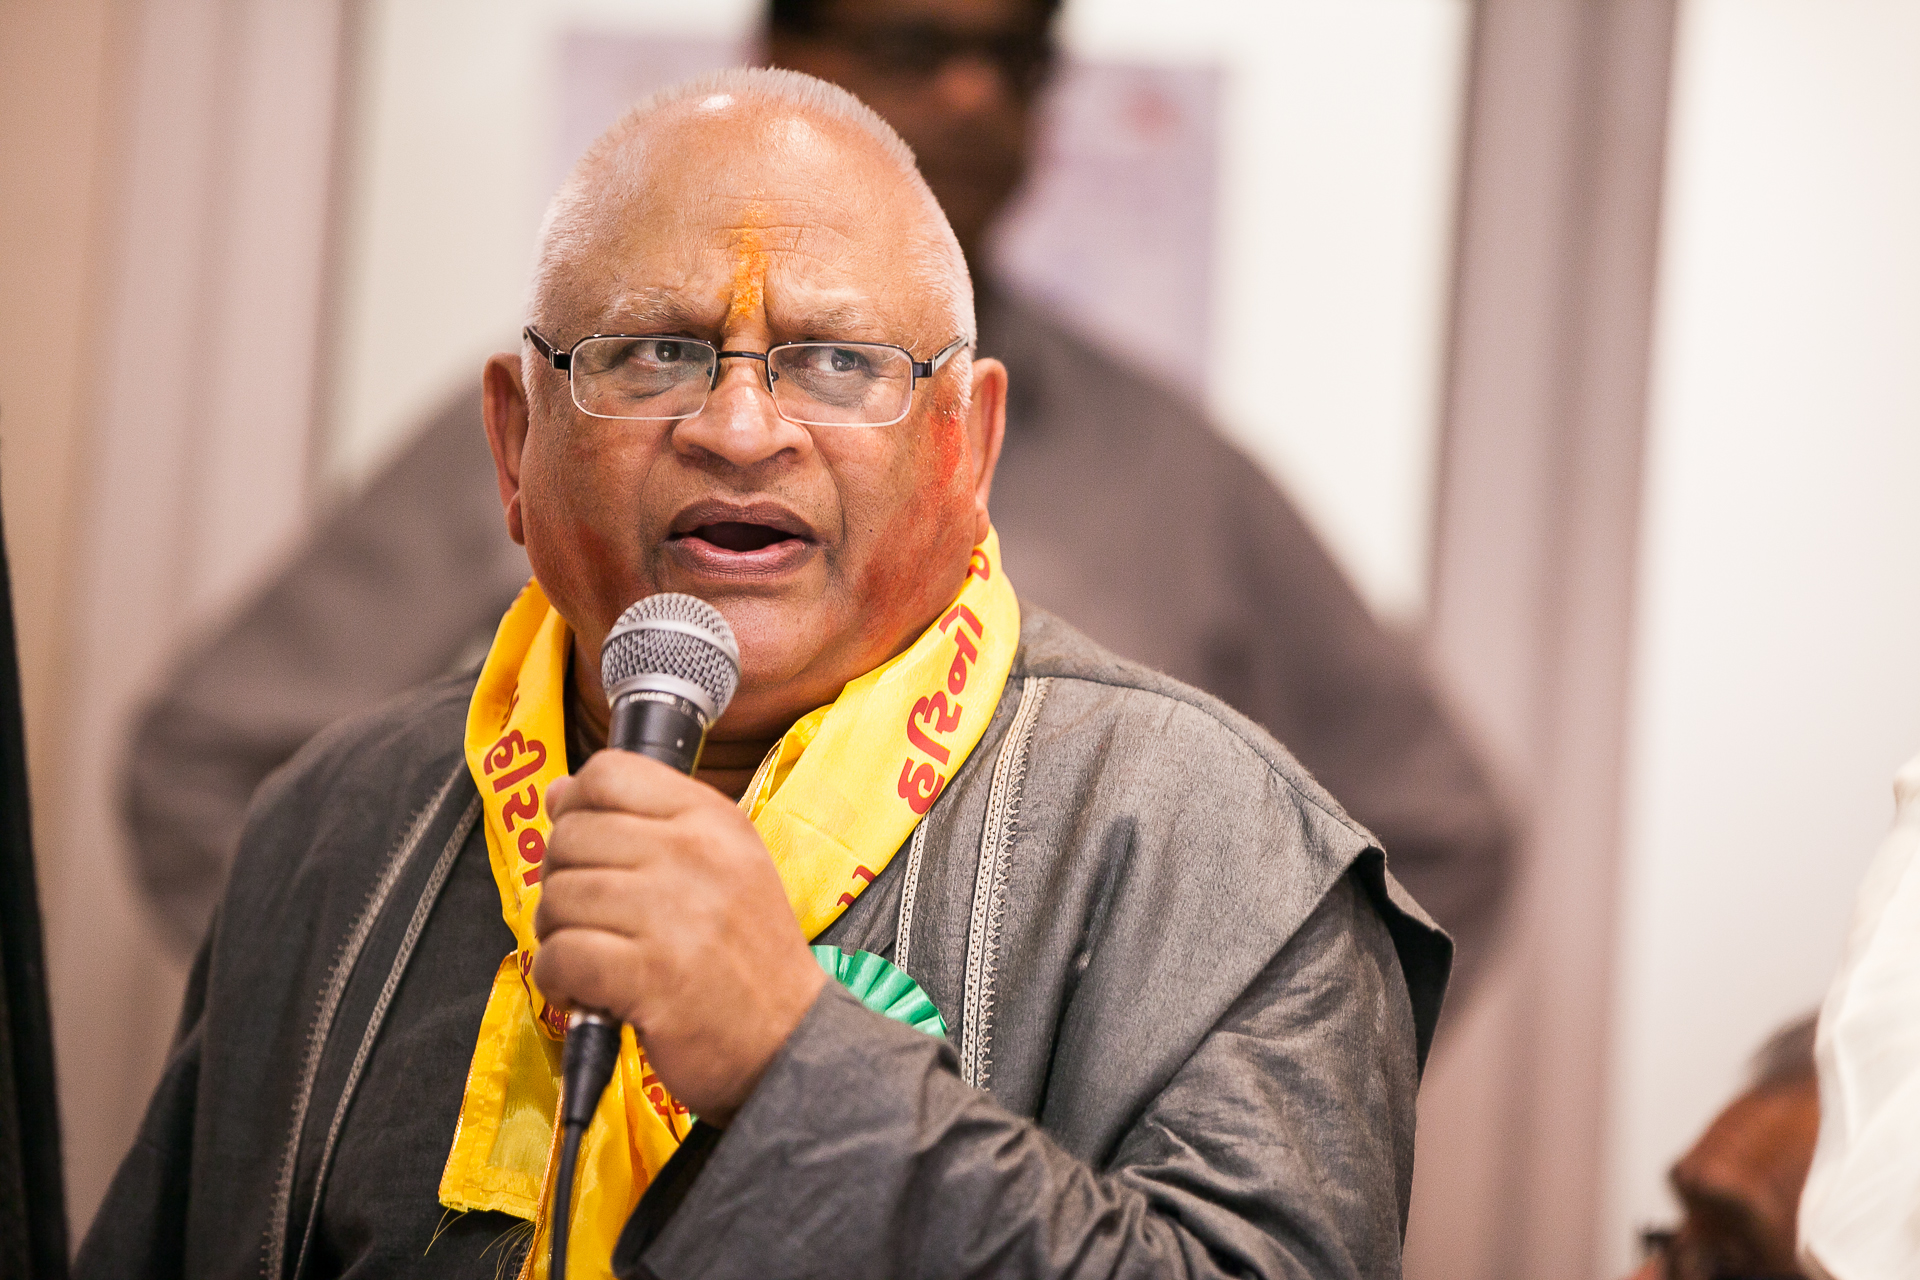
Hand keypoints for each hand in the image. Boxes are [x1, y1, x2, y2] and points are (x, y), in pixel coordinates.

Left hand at [533, 751, 826, 1124]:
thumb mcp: (721, 865)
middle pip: (571, 835)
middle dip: (562, 880)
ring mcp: (673, 912)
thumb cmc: (746, 957)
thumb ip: (643, 823)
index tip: (588, 848)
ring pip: (557, 895)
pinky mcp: (649, 974)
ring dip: (558, 934)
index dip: (577, 809)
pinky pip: (560, 955)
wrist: (788, 1039)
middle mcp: (695, 853)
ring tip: (592, 957)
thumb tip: (557, 794)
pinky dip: (557, 979)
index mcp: (712, 819)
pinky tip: (586, 990)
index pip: (608, 772)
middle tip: (590, 917)